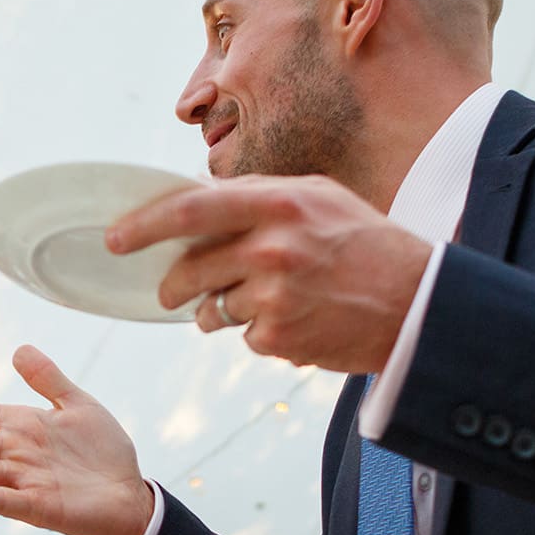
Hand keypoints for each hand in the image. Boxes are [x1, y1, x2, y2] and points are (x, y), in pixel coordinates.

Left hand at [108, 175, 431, 374]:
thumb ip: (259, 198)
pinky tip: (294, 321)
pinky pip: (243, 335)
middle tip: (168, 291)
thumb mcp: (318, 198)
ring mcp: (274, 295)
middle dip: (172, 284)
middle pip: (190, 268)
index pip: (190, 210)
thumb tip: (196, 201)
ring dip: (216, 310)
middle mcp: (272, 247)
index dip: (145, 225)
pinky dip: (257, 332)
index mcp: (279, 203)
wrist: (418, 304)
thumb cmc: (366, 245)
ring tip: (259, 303)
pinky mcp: (279, 337)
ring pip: (212, 307)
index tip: (116, 238)